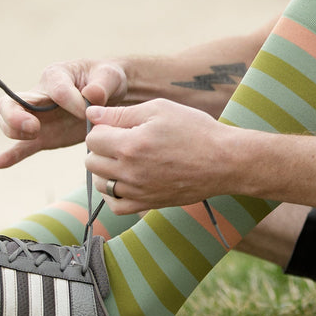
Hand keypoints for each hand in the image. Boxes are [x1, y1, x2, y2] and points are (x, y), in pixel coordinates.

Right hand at [0, 59, 129, 167]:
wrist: (112, 96)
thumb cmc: (107, 80)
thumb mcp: (110, 76)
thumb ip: (101, 85)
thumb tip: (91, 96)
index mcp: (56, 75)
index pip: (56, 89)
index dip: (71, 102)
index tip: (89, 111)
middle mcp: (40, 95)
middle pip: (10, 102)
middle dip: (15, 116)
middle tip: (34, 127)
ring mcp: (38, 117)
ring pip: (9, 123)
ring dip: (14, 132)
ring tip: (35, 136)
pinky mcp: (44, 136)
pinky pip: (23, 147)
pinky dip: (11, 155)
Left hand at [84, 99, 230, 214]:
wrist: (224, 161)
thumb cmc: (195, 130)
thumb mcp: (160, 109)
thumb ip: (121, 113)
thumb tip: (91, 115)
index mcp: (131, 145)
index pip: (92, 138)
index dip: (102, 127)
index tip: (118, 125)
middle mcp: (130, 171)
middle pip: (91, 161)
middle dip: (101, 147)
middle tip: (122, 139)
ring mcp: (138, 191)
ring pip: (100, 184)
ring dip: (106, 170)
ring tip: (126, 159)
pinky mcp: (147, 204)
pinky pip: (115, 205)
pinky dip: (114, 194)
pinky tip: (127, 180)